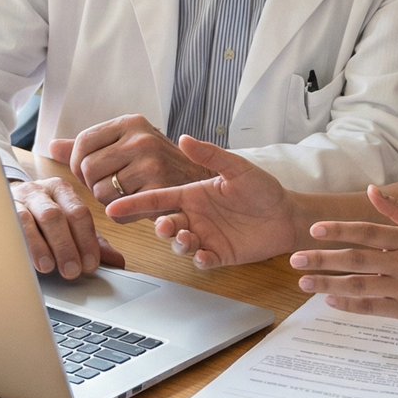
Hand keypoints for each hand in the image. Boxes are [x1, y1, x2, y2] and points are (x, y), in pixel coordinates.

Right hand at [11, 177, 125, 279]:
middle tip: (72, 271)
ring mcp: (15, 200)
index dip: (86, 241)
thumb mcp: (68, 225)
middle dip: (65, 246)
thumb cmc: (40, 218)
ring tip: (48, 267)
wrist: (0, 201)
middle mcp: (39, 191)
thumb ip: (91, 242)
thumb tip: (118, 262)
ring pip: (27, 220)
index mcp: (62, 191)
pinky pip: (4, 226)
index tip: (90, 265)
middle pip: (54, 216)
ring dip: (39, 246)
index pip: (78, 213)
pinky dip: (16, 244)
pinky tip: (22, 260)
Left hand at [52, 115, 203, 208]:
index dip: (77, 163)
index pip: (83, 141)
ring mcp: (150, 162)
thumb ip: (90, 146)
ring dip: (107, 201)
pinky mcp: (157, 187)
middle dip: (91, 184)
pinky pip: (118, 208)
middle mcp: (140, 138)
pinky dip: (122, 213)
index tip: (88, 173)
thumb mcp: (127, 145)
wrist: (200, 180)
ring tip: (125, 195)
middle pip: (87, 167)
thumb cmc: (159, 164)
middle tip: (109, 187)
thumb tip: (52, 146)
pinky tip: (136, 205)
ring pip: (100, 190)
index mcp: (130, 123)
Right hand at [107, 137, 300, 267]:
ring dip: (178, 243)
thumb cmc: (262, 189)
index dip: (135, 203)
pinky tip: (205, 255)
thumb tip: (184, 137)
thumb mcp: (237, 168)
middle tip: (164, 226)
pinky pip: (202, 260)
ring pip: (179, 244)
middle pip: (165, 223)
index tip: (111, 205)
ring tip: (187, 238)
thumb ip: (210, 155)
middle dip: (159, 226)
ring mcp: (205, 237)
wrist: (287, 214)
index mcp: (193, 195)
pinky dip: (200, 260)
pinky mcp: (219, 255)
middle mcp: (195, 217)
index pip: (158, 198)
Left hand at [291, 185, 397, 322]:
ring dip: (329, 284)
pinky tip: (330, 301)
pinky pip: (373, 308)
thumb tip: (370, 190)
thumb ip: (397, 209)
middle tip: (294, 258)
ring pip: (361, 286)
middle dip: (323, 259)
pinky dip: (350, 305)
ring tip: (304, 281)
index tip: (314, 230)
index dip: (340, 231)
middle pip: (357, 260)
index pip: (367, 232)